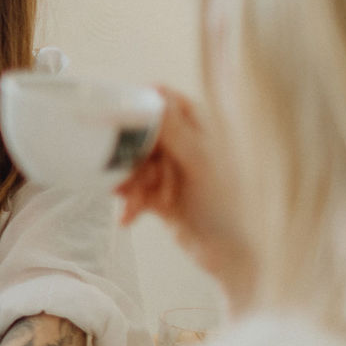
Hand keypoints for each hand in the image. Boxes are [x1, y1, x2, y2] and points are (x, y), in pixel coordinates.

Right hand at [115, 87, 254, 303]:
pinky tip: (129, 216)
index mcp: (201, 128)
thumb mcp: (199, 162)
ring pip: (135, 164)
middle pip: (141, 135)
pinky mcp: (161, 194)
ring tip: (133, 203)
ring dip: (131, 184)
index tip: (116, 119)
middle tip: (129, 176)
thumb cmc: (228, 206)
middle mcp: (185, 144)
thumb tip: (155, 91)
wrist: (230, 254)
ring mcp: (172, 169)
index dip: (139, 109)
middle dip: (131, 157)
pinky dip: (131, 201)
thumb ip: (174, 129)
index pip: (163, 102)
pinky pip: (136, 189)